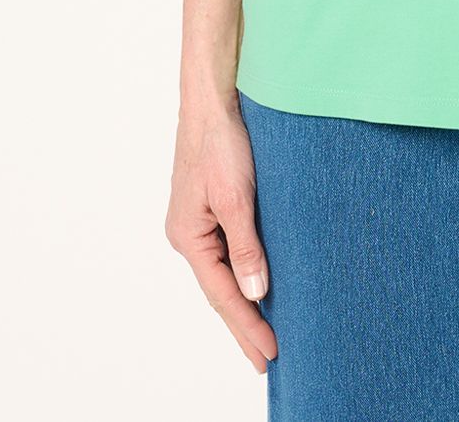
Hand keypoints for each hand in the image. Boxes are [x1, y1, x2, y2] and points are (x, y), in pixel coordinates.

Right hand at [165, 96, 277, 371]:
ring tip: (265, 333)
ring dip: (244, 302)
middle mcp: (188, 234)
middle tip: (267, 359)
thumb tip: (256, 293)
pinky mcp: (211, 207)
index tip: (270, 353)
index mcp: (188, 237)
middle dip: (243, 325)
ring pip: (223, 273)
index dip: (247, 326)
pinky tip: (256, 285)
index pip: (222, 295)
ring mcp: (197, 221)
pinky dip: (242, 274)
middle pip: (219, 291)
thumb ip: (246, 247)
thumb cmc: (221, 141)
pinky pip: (227, 252)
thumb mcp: (237, 197)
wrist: (213, 99)